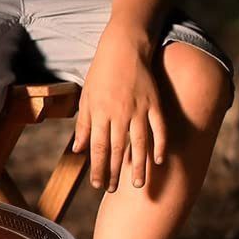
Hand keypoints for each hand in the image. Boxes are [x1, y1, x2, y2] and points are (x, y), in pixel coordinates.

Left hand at [73, 29, 165, 190]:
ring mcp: (139, 109)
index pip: (97, 147)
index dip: (97, 168)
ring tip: (138, 185)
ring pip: (139, 144)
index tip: (97, 185)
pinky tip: (159, 161)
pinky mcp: (155, 103)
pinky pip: (159, 129)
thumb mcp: (86, 97)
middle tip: (113, 191)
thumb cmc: (102, 72)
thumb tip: (79, 150)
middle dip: (114, 173)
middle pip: (116, 149)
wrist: (124, 47)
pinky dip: (160, 146)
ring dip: (138, 166)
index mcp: (99, 112)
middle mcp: (119, 114)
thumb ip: (83, 124)